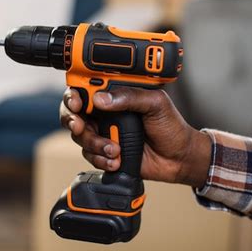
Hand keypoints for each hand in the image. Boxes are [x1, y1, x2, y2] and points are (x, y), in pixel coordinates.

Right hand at [59, 87, 211, 188]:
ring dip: (94, 144)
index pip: (85, 90)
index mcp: (115, 95)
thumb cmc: (170, 126)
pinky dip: (100, 159)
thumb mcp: (155, 103)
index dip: (74, 95)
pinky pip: (90, 156)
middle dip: (72, 120)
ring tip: (115, 150)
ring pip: (80, 137)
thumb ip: (130, 97)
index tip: (76, 103)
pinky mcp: (105, 153)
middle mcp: (105, 113)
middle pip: (73, 113)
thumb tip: (101, 98)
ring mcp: (103, 133)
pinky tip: (116, 161)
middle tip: (80, 126)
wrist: (179, 157)